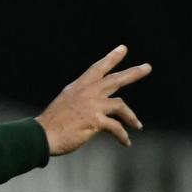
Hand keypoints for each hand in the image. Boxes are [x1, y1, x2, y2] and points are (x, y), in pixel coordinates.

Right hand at [35, 45, 149, 154]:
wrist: (44, 134)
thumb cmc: (52, 122)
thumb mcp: (66, 102)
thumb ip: (81, 98)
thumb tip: (94, 103)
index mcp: (80, 86)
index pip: (98, 68)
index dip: (111, 58)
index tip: (123, 49)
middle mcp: (88, 92)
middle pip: (116, 79)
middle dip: (133, 73)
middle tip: (147, 67)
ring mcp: (93, 105)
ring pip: (121, 105)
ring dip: (131, 117)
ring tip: (138, 125)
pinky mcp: (96, 121)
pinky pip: (117, 128)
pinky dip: (123, 136)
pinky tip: (126, 142)